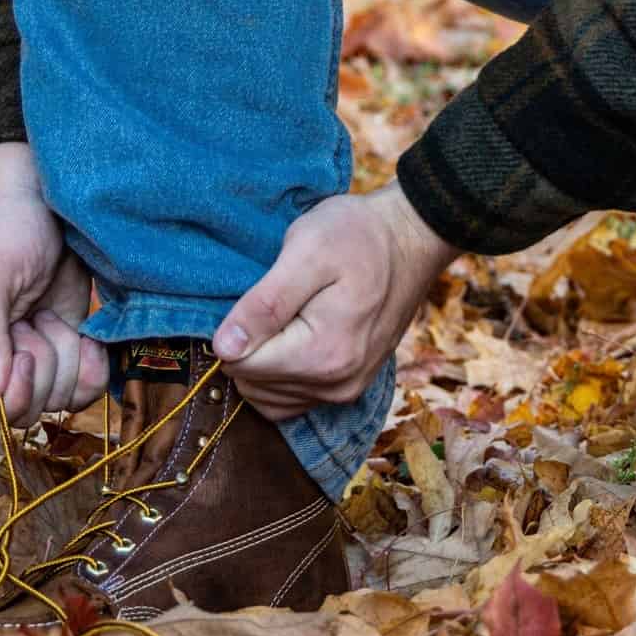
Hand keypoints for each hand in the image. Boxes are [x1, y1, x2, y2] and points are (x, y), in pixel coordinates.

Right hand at [0, 142, 109, 438]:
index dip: (1, 405)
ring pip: (57, 401)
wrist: (50, 198)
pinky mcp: (68, 348)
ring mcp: (33, 359)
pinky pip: (86, 386)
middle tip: (36, 318)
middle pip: (22, 415)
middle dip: (42, 368)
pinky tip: (84, 331)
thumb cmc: (6, 226)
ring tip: (51, 313)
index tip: (21, 358)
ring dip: (66, 356)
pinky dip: (92, 363)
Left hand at [212, 183, 458, 418]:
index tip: (256, 295)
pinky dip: (280, 377)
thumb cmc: (358, 235)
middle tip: (271, 300)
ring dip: (262, 363)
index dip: (234, 330)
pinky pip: (293, 400)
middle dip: (249, 347)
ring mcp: (347, 390)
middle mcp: (336, 385)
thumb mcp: (306, 252)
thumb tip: (224, 348)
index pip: (240, 366)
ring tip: (283, 315)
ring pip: (269, 398)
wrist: (411, 236)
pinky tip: (290, 338)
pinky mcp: (351, 387)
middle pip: (253, 385)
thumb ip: (265, 304)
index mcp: (323, 354)